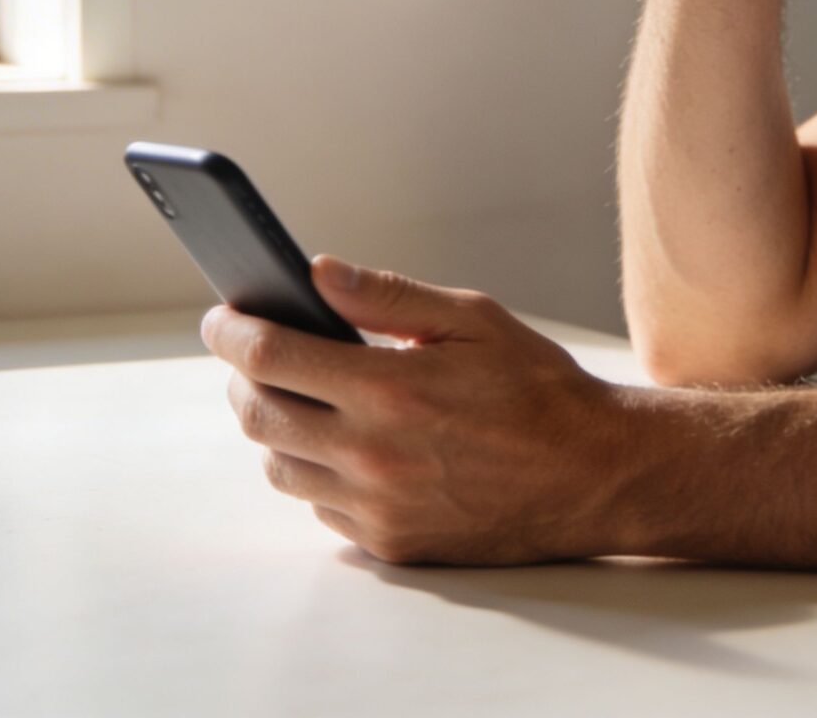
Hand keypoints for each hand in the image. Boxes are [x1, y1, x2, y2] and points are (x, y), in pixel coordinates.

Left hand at [199, 255, 638, 564]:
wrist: (593, 476)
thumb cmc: (538, 390)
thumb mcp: (472, 319)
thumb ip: (386, 296)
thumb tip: (316, 272)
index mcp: (389, 389)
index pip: (269, 355)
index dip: (231, 330)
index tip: (222, 316)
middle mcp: (373, 456)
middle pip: (257, 415)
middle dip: (243, 377)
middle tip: (256, 354)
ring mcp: (378, 508)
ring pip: (280, 467)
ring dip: (279, 428)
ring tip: (308, 399)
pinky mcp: (390, 544)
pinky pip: (321, 509)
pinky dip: (321, 474)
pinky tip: (353, 447)